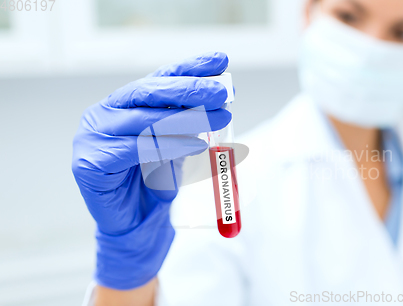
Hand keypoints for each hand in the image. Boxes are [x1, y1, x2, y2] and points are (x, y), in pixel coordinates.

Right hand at [72, 52, 231, 289]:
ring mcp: (93, 135)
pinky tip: (197, 145)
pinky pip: (137, 149)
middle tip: (221, 90)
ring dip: (187, 118)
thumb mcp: (177, 145)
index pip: (159, 79)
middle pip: (149, 93)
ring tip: (219, 117)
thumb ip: (189, 123)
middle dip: (190, 89)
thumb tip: (220, 100)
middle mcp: (104, 113)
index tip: (219, 60)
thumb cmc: (155, 182)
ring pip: (145, 120)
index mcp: (124, 104)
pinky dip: (172, 146)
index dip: (189, 68)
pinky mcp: (90, 162)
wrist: (134, 224)